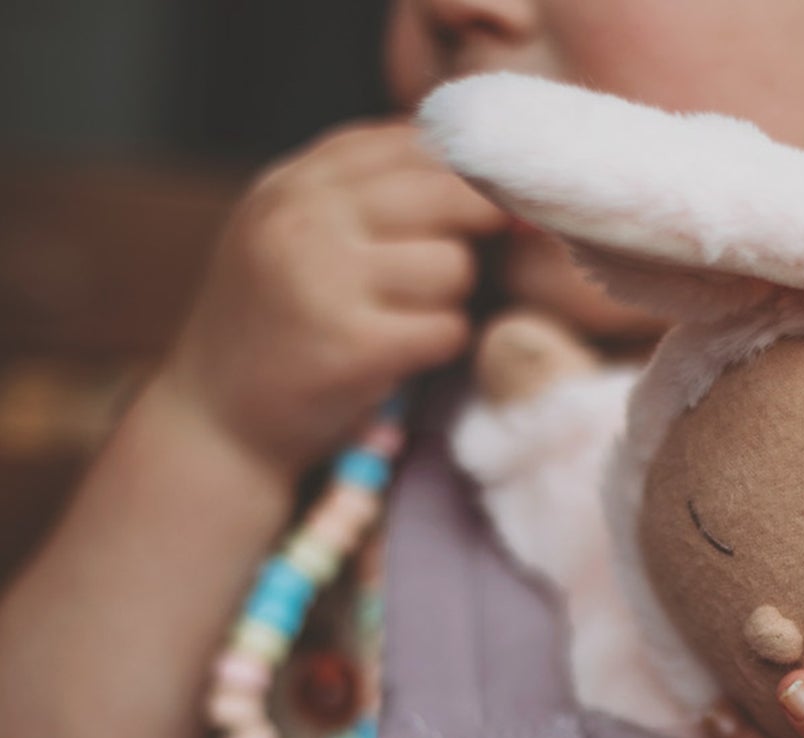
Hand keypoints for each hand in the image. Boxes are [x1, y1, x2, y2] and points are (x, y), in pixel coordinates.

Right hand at [161, 119, 504, 478]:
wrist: (216, 422)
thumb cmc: (272, 330)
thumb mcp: (292, 235)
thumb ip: (361, 192)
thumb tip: (470, 166)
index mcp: (292, 182)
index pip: (413, 142)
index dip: (465, 174)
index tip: (481, 209)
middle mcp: (303, 218)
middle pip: (448, 193)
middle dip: (472, 234)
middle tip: (452, 272)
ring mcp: (325, 280)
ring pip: (454, 265)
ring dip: (449, 300)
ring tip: (405, 320)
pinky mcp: (352, 346)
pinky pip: (447, 328)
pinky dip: (441, 346)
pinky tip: (406, 355)